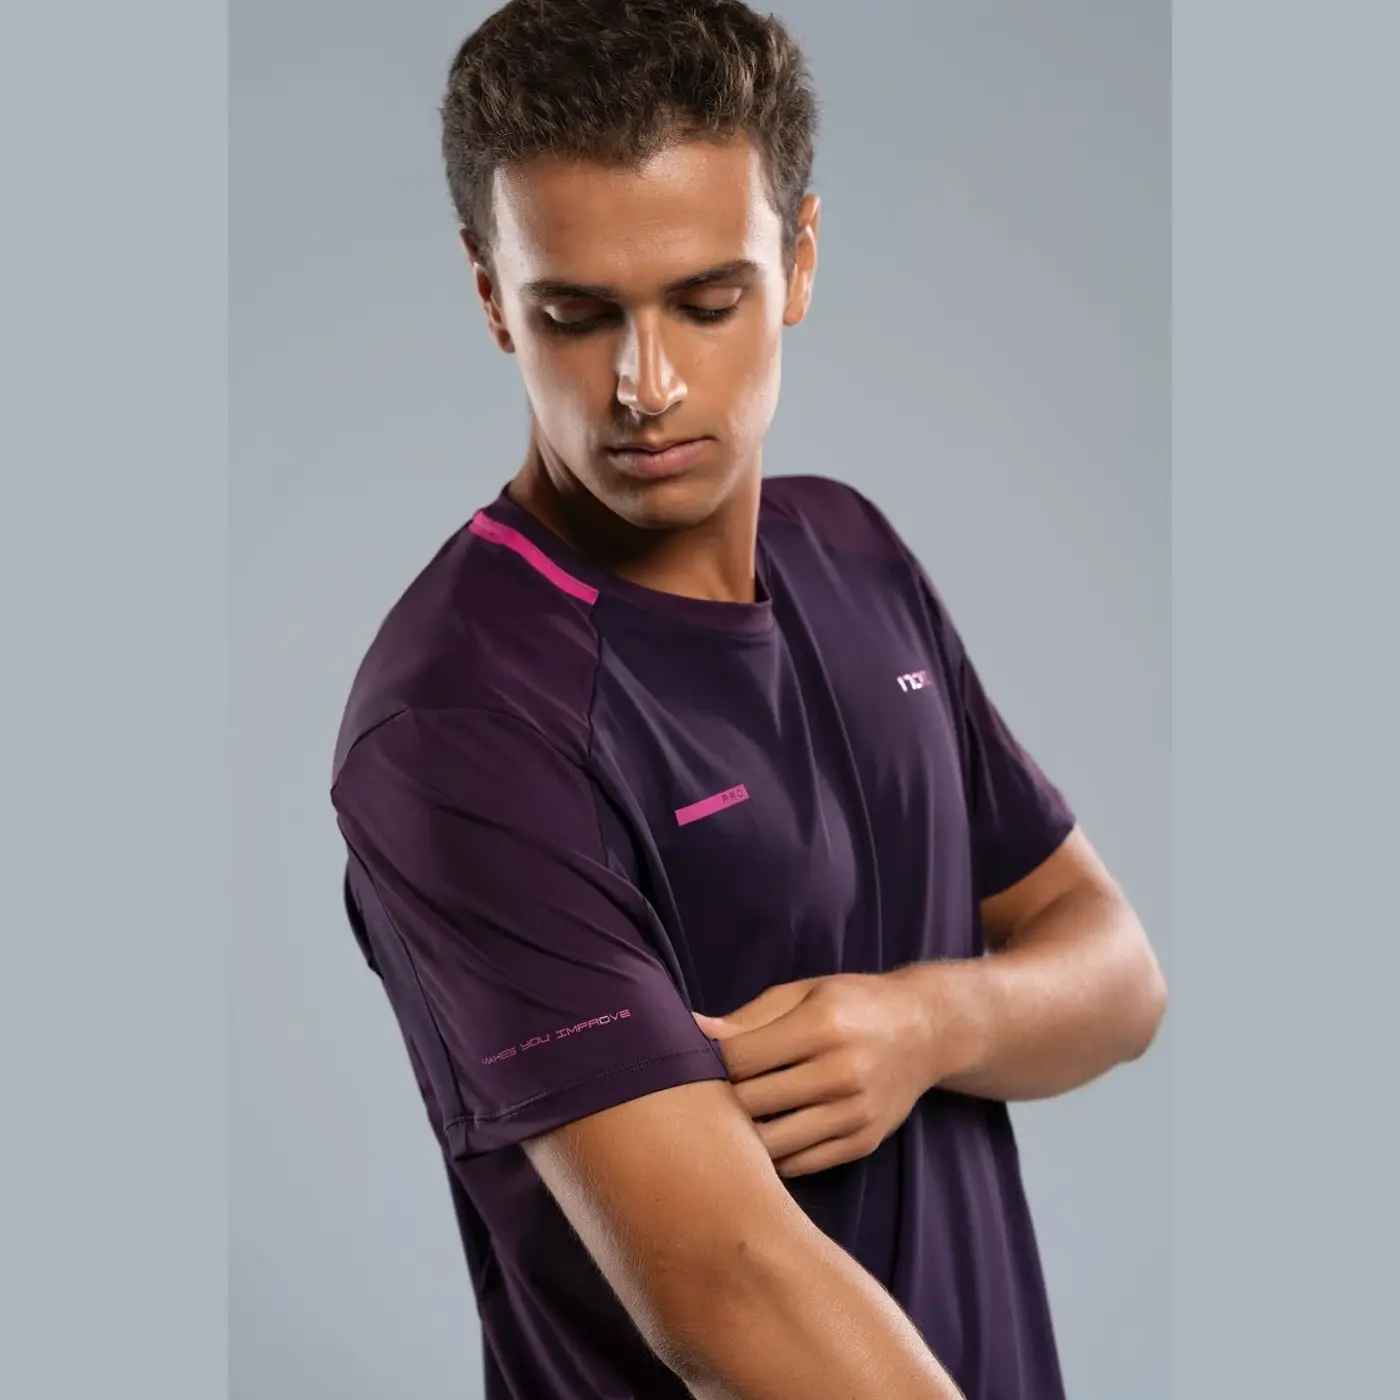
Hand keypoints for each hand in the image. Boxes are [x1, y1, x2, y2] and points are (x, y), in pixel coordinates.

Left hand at [693, 970, 943, 1179]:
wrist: (927, 1031)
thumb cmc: (854, 1003)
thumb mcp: (804, 993)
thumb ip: (749, 1016)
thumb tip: (691, 1028)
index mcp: (820, 1027)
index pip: (739, 1058)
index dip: (707, 1062)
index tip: (696, 1061)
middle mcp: (840, 1074)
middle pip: (751, 1103)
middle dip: (719, 1100)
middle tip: (703, 1096)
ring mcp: (854, 1114)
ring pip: (772, 1143)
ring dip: (742, 1136)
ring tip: (727, 1123)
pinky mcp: (863, 1142)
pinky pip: (801, 1164)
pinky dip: (774, 1156)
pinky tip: (762, 1137)